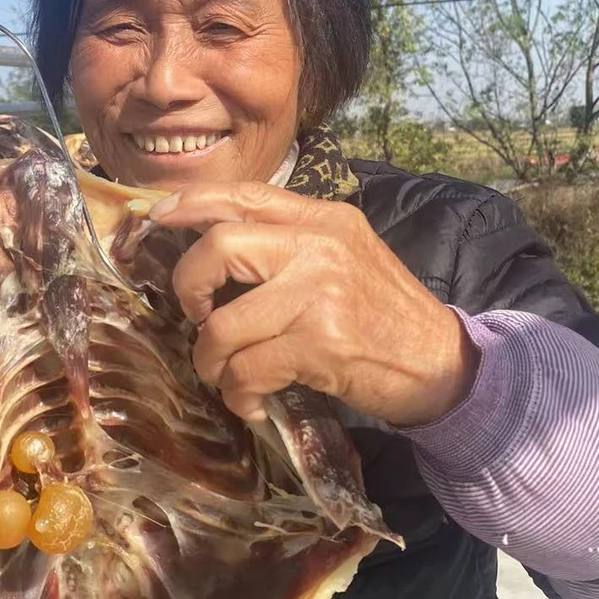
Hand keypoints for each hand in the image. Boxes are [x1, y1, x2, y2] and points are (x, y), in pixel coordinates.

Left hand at [149, 183, 477, 425]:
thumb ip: (290, 247)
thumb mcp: (345, 259)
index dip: (191, 205)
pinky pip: (248, 370)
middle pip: (219, 247)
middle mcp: (320, 246)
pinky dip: (238, 395)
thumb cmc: (384, 315)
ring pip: (224, 325)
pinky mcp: (321, 343)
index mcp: (323, 219)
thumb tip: (213, 252)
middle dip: (188, 289)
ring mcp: (320, 293)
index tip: (156, 219)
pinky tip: (252, 403)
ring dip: (211, 362)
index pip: (245, 194)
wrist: (443, 363)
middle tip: (197, 318)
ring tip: (225, 376)